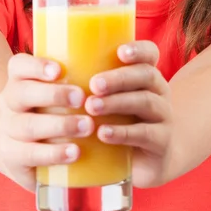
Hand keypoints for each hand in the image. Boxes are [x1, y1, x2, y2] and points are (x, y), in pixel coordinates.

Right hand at [0, 54, 93, 191]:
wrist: (25, 149)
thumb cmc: (53, 110)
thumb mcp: (60, 89)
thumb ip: (80, 74)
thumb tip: (125, 54)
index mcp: (19, 80)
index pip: (18, 65)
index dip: (36, 65)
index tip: (59, 70)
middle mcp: (8, 102)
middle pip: (21, 93)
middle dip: (53, 95)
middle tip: (82, 98)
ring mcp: (7, 130)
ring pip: (26, 125)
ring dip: (59, 125)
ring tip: (87, 126)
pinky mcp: (11, 157)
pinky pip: (28, 155)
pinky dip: (52, 154)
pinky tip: (74, 152)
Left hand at [84, 41, 172, 187]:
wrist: (150, 160)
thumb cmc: (120, 120)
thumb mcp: (110, 99)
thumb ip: (89, 84)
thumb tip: (47, 70)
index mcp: (146, 75)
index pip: (150, 53)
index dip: (138, 50)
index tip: (119, 52)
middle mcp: (159, 91)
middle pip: (146, 75)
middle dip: (119, 78)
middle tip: (93, 85)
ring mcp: (163, 116)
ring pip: (146, 102)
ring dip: (117, 102)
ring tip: (92, 107)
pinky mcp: (161, 142)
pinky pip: (146, 134)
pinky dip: (123, 132)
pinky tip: (103, 133)